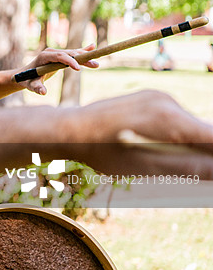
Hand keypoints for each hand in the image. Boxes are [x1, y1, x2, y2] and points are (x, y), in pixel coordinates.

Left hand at [18, 44, 98, 95]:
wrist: (23, 75)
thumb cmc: (26, 80)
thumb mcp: (30, 85)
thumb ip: (36, 87)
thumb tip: (43, 92)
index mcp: (44, 56)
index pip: (59, 56)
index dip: (69, 61)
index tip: (78, 68)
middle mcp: (51, 52)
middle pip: (69, 54)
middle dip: (82, 59)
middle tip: (95, 65)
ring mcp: (56, 53)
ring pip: (73, 53)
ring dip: (85, 57)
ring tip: (97, 63)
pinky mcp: (59, 56)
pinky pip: (72, 53)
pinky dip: (82, 51)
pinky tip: (92, 46)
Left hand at [69, 91, 212, 178]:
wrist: (71, 127)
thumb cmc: (105, 152)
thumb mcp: (149, 167)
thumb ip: (190, 168)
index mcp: (170, 119)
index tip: (210, 167)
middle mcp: (168, 102)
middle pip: (204, 131)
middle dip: (205, 152)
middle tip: (196, 171)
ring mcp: (158, 97)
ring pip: (189, 126)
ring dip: (187, 145)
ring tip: (159, 158)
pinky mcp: (150, 97)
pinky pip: (174, 118)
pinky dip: (173, 135)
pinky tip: (154, 146)